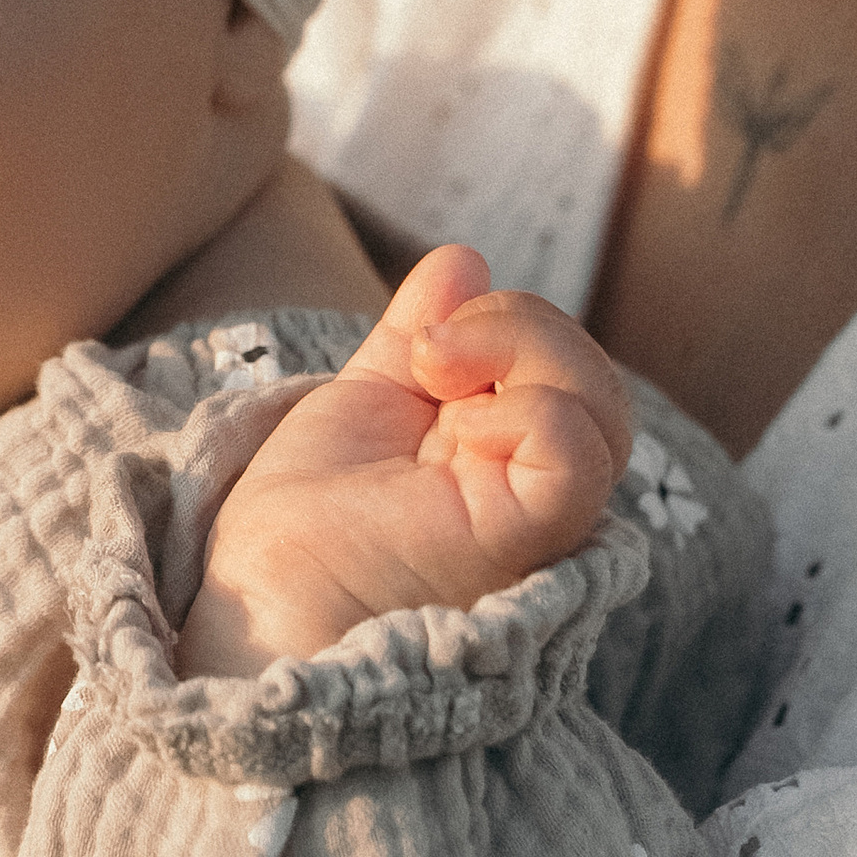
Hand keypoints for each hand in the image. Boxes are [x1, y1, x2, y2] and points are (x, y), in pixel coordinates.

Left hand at [177, 243, 632, 679]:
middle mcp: (532, 492)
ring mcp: (537, 519)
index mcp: (503, 461)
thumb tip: (466, 258)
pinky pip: (579, 457)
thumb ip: (419, 335)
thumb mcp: (366, 401)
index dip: (511, 324)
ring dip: (523, 349)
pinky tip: (458, 430)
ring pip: (602, 409)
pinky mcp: (524, 539)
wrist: (254, 598)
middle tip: (428, 348)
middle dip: (522, 322)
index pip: (566, 371)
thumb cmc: (302, 525)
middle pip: (595, 383)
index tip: (421, 341)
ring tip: (434, 371)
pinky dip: (527, 411)